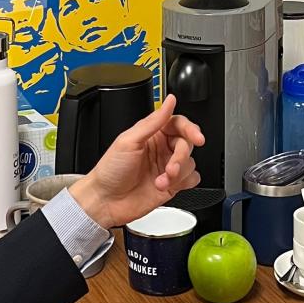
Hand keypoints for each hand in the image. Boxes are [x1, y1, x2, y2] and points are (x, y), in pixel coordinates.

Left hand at [69, 95, 203, 228]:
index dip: (190, 129)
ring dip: (179, 173)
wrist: (105, 201)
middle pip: (187, 144)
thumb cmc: (110, 171)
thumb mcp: (129, 141)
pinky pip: (191, 179)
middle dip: (181, 157)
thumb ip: (153, 121)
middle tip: (170, 167)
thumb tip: (169, 101)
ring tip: (161, 180)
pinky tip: (166, 185)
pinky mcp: (172, 185)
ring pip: (190, 163)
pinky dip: (184, 182)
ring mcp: (167, 167)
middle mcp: (161, 149)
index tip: (197, 137)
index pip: (178, 124)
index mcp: (152, 134)